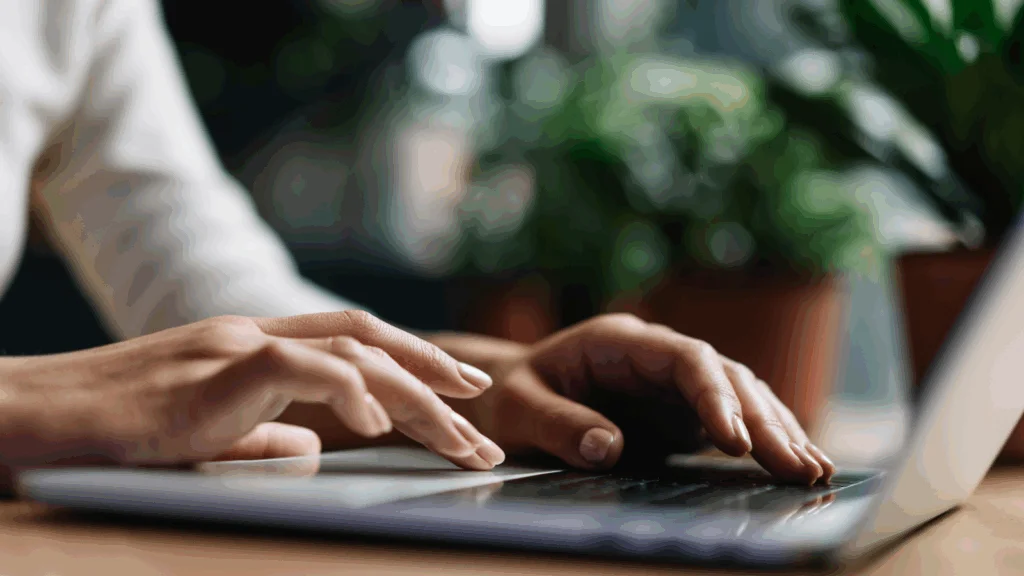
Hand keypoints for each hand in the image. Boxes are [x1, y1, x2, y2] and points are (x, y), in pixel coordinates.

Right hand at [0, 312, 504, 476]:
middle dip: (436, 376)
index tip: (460, 392)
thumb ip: (260, 436)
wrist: (31, 417)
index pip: (353, 341)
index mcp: (256, 346)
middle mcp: (255, 333)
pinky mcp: (215, 368)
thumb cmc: (109, 431)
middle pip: (370, 342)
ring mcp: (236, 345)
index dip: (413, 361)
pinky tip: (379, 427)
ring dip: (416, 397)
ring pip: (353, 353)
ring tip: (461, 437)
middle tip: (485, 413)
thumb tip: (312, 449)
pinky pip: (301, 369)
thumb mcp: (203, 435)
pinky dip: (349, 392)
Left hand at [439, 314, 834, 483]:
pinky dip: (764, 440)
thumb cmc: (509, 396)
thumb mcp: (519, 408)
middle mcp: (656, 356)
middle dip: (763, 421)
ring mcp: (672, 382)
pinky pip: (732, 420)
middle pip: (725, 377)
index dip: (715, 395)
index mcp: (619, 341)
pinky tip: (797, 463)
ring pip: (740, 395)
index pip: (685, 359)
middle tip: (797, 466)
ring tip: (814, 471)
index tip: (734, 440)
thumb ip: (558, 424)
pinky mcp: (679, 410)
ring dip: (777, 430)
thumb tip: (607, 448)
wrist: (508, 393)